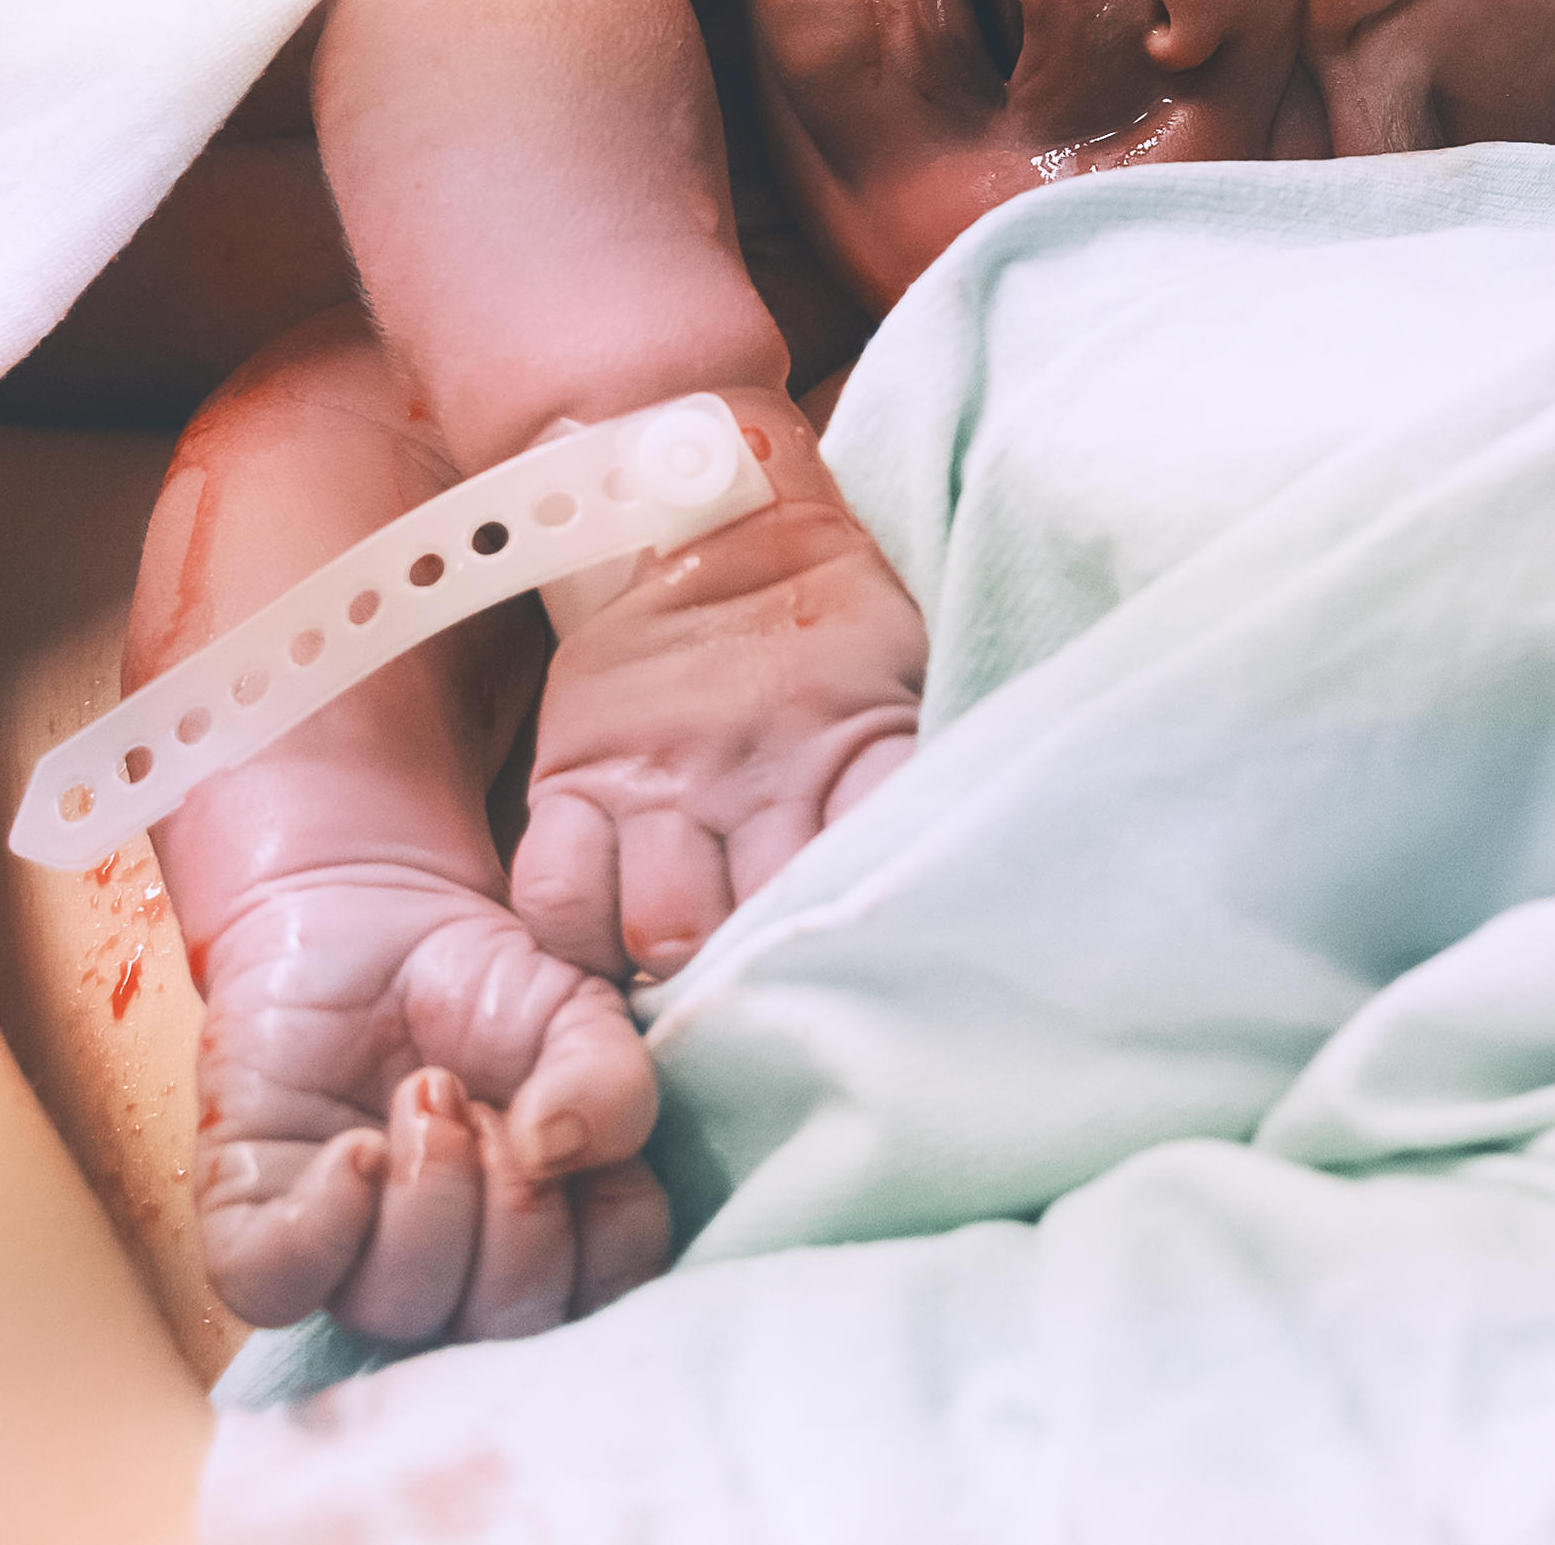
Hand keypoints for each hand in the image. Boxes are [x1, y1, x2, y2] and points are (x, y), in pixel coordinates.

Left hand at [184, 855, 671, 1346]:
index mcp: (547, 1241)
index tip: (568, 1126)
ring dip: (428, 1191)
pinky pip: (276, 1283)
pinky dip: (324, 1224)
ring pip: (397, 1306)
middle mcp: (453, 1272)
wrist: (370, 914)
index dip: (601, 1221)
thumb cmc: (483, 983)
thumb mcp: (581, 1018)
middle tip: (483, 1100)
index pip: (596, 1301)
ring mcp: (350, 1259)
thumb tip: (551, 1151)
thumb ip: (611, 1085)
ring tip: (424, 1095)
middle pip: (497, 1320)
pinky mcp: (255, 1226)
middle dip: (512, 1203)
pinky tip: (352, 1147)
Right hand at [508, 394, 925, 985]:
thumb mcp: (913, 680)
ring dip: (682, 986)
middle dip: (772, 993)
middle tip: (786, 1041)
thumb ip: (926, 777)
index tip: (892, 1005)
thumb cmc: (842, 629)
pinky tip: (608, 983)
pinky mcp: (575, 775)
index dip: (879, 942)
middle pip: (762, 922)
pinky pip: (559, 894)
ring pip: (661, 925)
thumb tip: (995, 882)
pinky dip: (580, 954)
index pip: (879, 860)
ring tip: (700, 1026)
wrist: (720, 513)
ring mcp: (660, 775)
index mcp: (860, 740)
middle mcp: (759, 767)